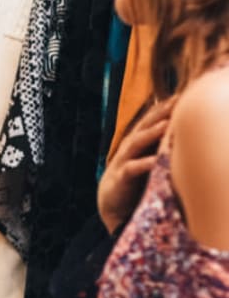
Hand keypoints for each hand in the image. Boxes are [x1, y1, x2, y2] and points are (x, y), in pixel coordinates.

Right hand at [98, 98, 173, 233]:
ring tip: (166, 125)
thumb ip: (161, 143)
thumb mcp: (149, 156)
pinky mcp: (121, 178)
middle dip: (160, 113)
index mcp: (138, 140)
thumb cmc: (137, 178)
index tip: (183, 94)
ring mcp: (124, 161)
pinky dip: (145, 164)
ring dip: (151, 134)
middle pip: (145, 125)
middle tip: (177, 101)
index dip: (165, 106)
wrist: (113, 202)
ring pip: (137, 143)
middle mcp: (130, 147)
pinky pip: (133, 169)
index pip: (152, 119)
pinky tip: (156, 161)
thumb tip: (185, 130)